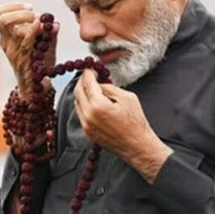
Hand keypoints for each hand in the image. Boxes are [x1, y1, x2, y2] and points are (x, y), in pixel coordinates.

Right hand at [0, 2, 57, 99]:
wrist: (36, 88)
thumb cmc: (38, 64)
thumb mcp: (45, 45)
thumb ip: (50, 34)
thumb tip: (55, 24)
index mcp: (6, 36)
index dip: (13, 6)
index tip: (30, 7)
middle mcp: (6, 43)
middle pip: (3, 19)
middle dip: (21, 13)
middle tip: (35, 15)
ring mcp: (12, 53)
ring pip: (15, 30)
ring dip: (30, 22)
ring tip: (42, 25)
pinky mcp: (21, 61)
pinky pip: (25, 43)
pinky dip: (33, 32)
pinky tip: (42, 29)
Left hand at [73, 69, 172, 183]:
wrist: (137, 146)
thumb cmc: (136, 122)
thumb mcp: (127, 98)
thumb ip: (110, 88)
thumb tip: (99, 84)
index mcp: (98, 105)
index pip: (87, 83)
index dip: (87, 73)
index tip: (89, 67)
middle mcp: (88, 115)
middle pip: (77, 92)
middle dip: (82, 81)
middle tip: (88, 75)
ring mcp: (86, 125)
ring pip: (77, 103)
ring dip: (82, 93)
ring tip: (91, 88)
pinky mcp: (87, 132)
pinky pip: (80, 114)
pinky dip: (84, 105)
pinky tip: (92, 101)